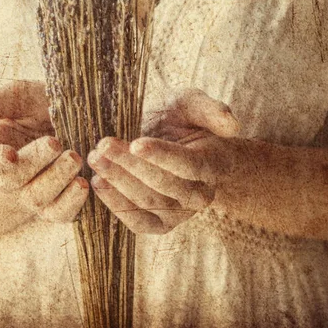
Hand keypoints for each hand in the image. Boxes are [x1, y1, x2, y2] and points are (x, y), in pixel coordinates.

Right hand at [0, 81, 88, 237]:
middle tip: (56, 143)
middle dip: (34, 162)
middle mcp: (11, 176)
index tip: (11, 154)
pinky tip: (85, 183)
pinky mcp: (58, 203)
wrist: (77, 116)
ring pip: (37, 199)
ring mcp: (34, 192)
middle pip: (12, 182)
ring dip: (56, 181)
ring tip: (75, 157)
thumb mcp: (17, 95)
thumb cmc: (39, 104)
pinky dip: (72, 202)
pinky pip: (60, 214)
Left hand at [87, 89, 238, 234]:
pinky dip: (117, 205)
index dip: (163, 155)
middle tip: (103, 144)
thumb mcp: (192, 104)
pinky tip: (98, 182)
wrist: (171, 142)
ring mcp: (180, 213)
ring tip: (95, 158)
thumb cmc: (182, 121)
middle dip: (130, 164)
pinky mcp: (160, 223)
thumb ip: (210, 109)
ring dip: (117, 181)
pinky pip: (140, 222)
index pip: (189, 165)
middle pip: (164, 184)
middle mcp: (200, 194)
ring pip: (148, 202)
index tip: (136, 142)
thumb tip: (232, 124)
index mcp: (213, 163)